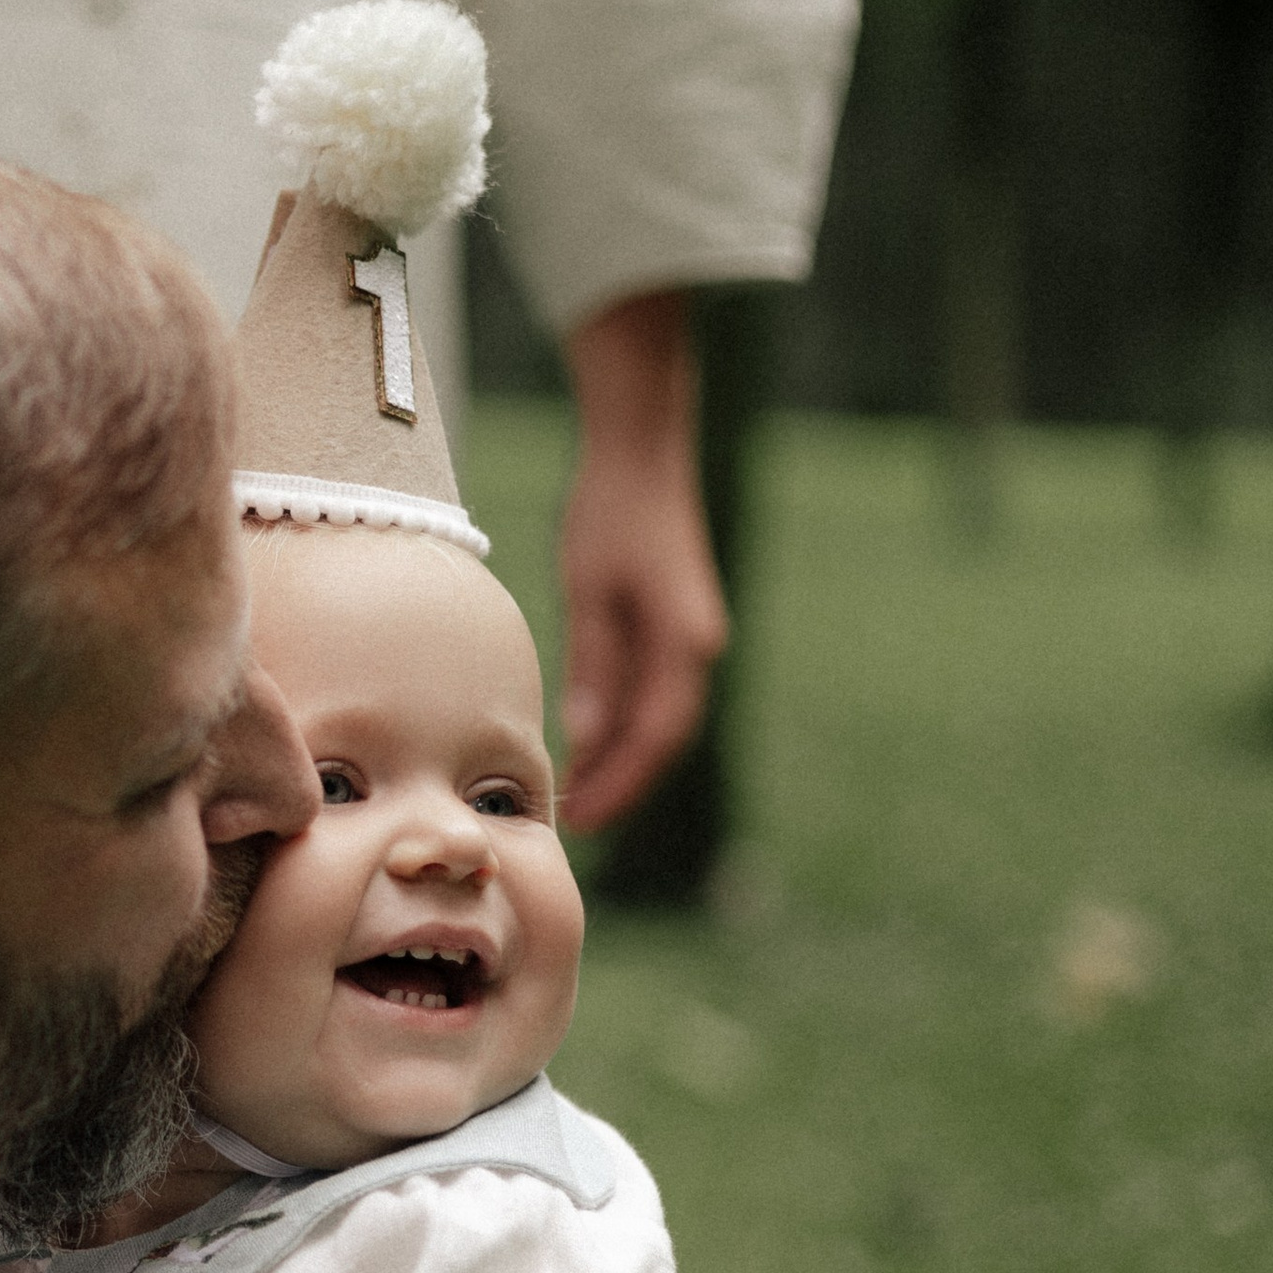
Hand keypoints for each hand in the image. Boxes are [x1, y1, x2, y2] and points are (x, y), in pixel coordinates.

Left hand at [557, 288, 729, 835]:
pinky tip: (590, 737)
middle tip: (575, 821)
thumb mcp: (589, 589)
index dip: (618, 784)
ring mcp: (690, 637)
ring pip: (660, 718)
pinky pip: (653, 691)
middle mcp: (697, 648)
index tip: (581, 819)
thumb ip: (593, 665)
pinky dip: (623, 723)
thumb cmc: (610, 513)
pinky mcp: (675, 625)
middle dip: (621, 782)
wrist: (641, 451)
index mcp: (683, 644)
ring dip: (621, 757)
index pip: (654, 737)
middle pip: (662, 737)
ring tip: (578, 790)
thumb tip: (587, 738)